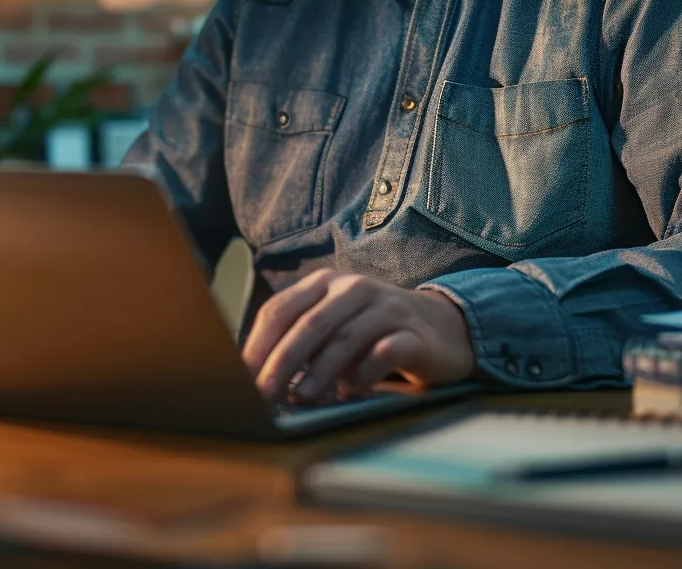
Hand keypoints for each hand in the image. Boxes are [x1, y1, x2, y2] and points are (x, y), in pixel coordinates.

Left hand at [241, 270, 473, 401]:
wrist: (441, 328)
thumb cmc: (371, 332)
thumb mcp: (332, 327)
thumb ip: (298, 342)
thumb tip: (254, 377)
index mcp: (325, 284)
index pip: (280, 309)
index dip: (257, 345)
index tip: (240, 377)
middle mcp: (354, 289)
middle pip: (309, 324)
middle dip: (281, 362)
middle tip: (264, 395)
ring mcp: (387, 309)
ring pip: (346, 337)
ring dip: (320, 371)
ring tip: (302, 397)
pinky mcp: (414, 335)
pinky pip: (385, 352)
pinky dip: (364, 374)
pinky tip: (351, 391)